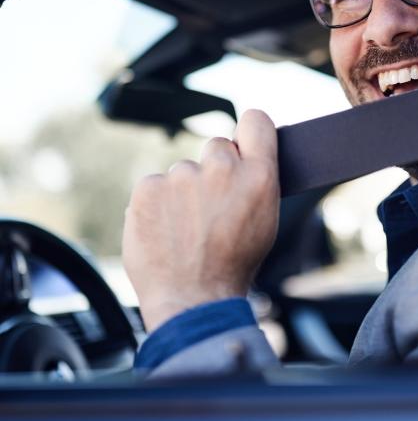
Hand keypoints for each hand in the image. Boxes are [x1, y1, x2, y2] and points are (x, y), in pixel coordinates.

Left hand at [122, 110, 279, 331]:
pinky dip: (159, 205)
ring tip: (187, 229)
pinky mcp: (149, 188)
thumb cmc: (233, 266)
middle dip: (215, 170)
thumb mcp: (265, 221)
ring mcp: (182, 177)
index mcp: (258, 176)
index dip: (249, 131)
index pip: (256, 121)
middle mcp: (221, 168)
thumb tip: (244, 160)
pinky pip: (156, 185)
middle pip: (216, 147)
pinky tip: (166, 231)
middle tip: (211, 207)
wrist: (193, 300)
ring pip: (183, 171)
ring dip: (184, 192)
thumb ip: (256, 182)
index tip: (243, 143)